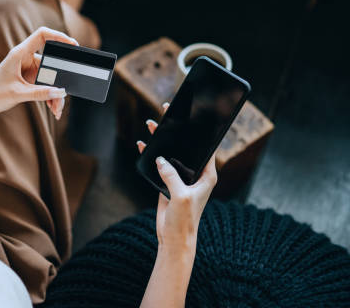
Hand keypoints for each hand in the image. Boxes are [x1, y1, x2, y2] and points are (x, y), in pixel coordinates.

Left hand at [0, 27, 77, 129]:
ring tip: (56, 109)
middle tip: (63, 96)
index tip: (73, 44)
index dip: (59, 36)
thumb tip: (60, 92)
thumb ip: (40, 93)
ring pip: (50, 78)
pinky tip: (53, 108)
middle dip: (60, 81)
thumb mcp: (18, 94)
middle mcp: (25, 59)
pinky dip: (50, 96)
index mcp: (20, 53)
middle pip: (52, 64)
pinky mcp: (29, 80)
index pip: (42, 35)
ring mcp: (28, 70)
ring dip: (55, 94)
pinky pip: (45, 85)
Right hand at [136, 103, 217, 251]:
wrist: (174, 238)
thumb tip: (160, 159)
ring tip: (151, 125)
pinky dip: (151, 154)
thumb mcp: (181, 196)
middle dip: (176, 129)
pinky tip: (143, 145)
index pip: (204, 147)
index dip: (198, 131)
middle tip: (168, 111)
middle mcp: (195, 174)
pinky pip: (159, 164)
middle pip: (185, 146)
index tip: (192, 115)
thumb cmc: (184, 220)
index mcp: (207, 175)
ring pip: (170, 153)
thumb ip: (171, 176)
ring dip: (161, 140)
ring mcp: (181, 178)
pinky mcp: (168, 183)